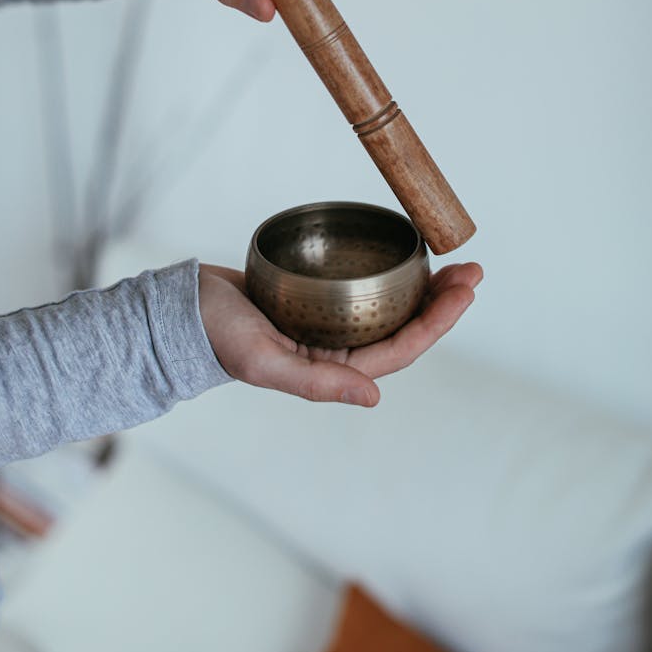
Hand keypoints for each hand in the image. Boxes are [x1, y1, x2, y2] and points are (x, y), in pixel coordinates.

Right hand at [198, 261, 482, 406]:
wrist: (179, 308)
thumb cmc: (215, 337)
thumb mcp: (263, 361)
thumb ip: (316, 383)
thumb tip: (375, 398)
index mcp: (330, 370)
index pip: (398, 349)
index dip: (437, 322)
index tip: (464, 291)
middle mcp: (334, 348)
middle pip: (401, 326)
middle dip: (440, 301)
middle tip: (472, 270)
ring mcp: (325, 322)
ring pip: (386, 306)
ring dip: (421, 287)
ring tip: (451, 262)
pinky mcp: (312, 296)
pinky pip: (360, 286)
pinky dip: (386, 272)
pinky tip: (403, 254)